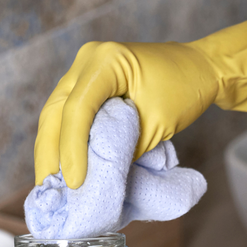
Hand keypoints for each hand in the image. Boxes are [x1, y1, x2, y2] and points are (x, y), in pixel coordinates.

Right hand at [34, 2, 246, 187]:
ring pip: (54, 113)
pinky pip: (65, 114)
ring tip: (48, 182)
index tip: (75, 181)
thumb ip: (123, 148)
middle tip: (46, 187)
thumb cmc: (186, 90)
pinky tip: (59, 165)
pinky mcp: (84, 83)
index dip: (72, 148)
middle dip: (49, 152)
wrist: (199, 68)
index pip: (78, 109)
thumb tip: (94, 177)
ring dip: (50, 149)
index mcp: (107, 60)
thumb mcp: (157, 124)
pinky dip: (62, 140)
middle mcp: (87, 59)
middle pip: (55, 111)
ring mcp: (82, 69)